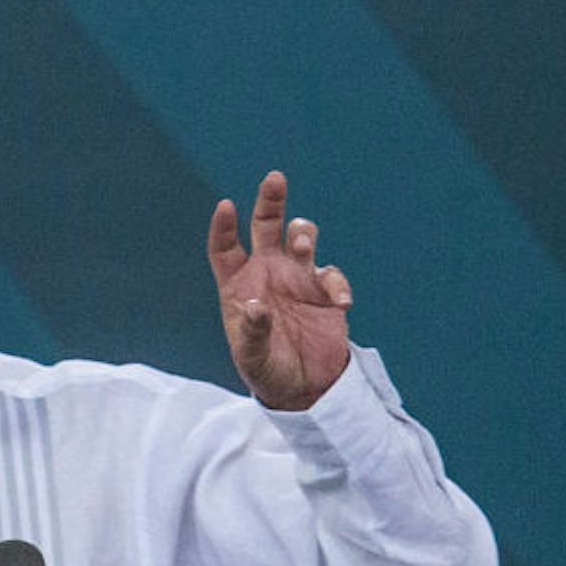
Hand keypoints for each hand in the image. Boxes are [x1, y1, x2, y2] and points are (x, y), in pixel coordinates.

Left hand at [208, 171, 353, 410]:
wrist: (303, 388)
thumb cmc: (267, 371)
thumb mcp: (253, 358)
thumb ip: (253, 333)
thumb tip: (255, 307)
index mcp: (238, 286)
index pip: (225, 248)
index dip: (224, 227)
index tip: (226, 206)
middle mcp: (267, 273)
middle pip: (266, 227)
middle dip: (270, 201)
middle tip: (275, 178)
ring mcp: (298, 278)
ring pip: (301, 239)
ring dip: (303, 235)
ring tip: (303, 246)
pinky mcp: (325, 291)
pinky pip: (332, 275)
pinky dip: (337, 284)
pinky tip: (340, 303)